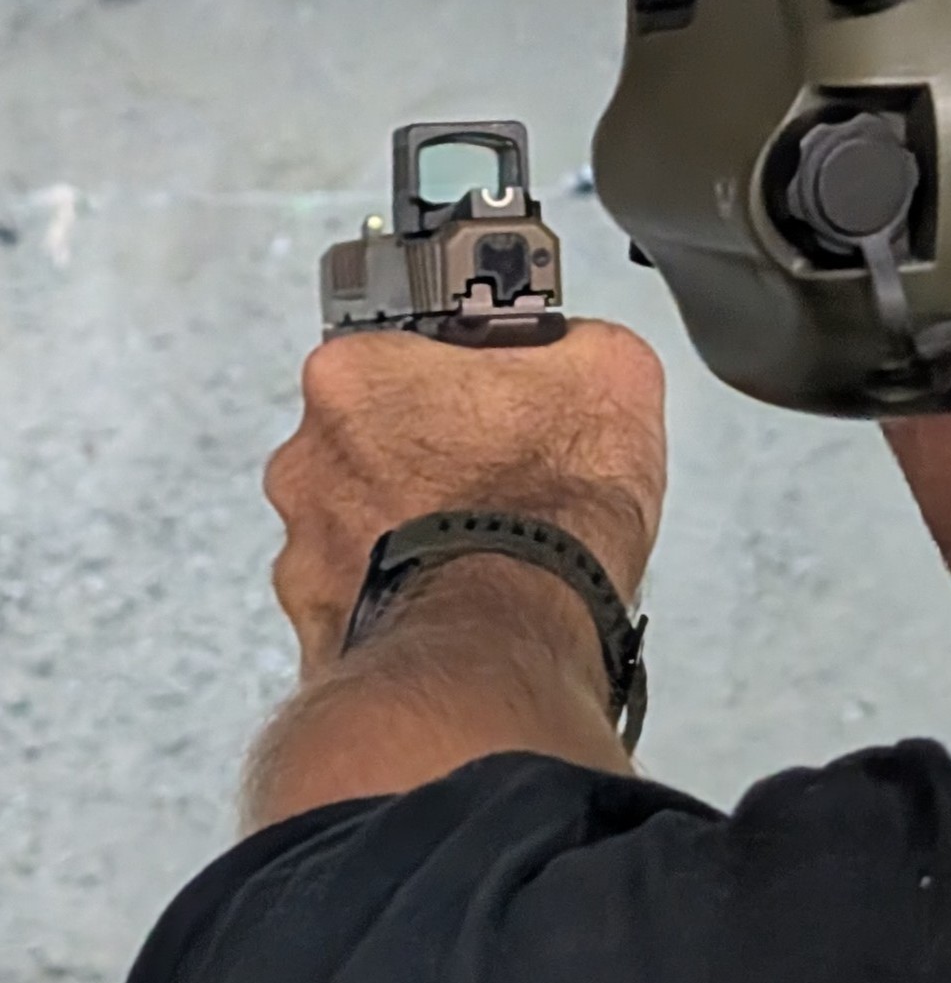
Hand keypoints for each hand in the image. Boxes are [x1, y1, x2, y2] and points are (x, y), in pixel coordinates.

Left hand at [264, 321, 666, 673]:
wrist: (514, 639)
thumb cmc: (541, 514)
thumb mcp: (613, 375)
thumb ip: (581, 344)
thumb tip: (583, 349)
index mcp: (356, 377)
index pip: (403, 354)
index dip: (463, 380)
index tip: (498, 402)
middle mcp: (309, 460)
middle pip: (374, 442)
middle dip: (432, 460)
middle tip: (499, 480)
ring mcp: (305, 550)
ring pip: (363, 527)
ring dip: (413, 532)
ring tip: (488, 549)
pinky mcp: (317, 628)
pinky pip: (365, 602)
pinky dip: (407, 600)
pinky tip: (466, 602)